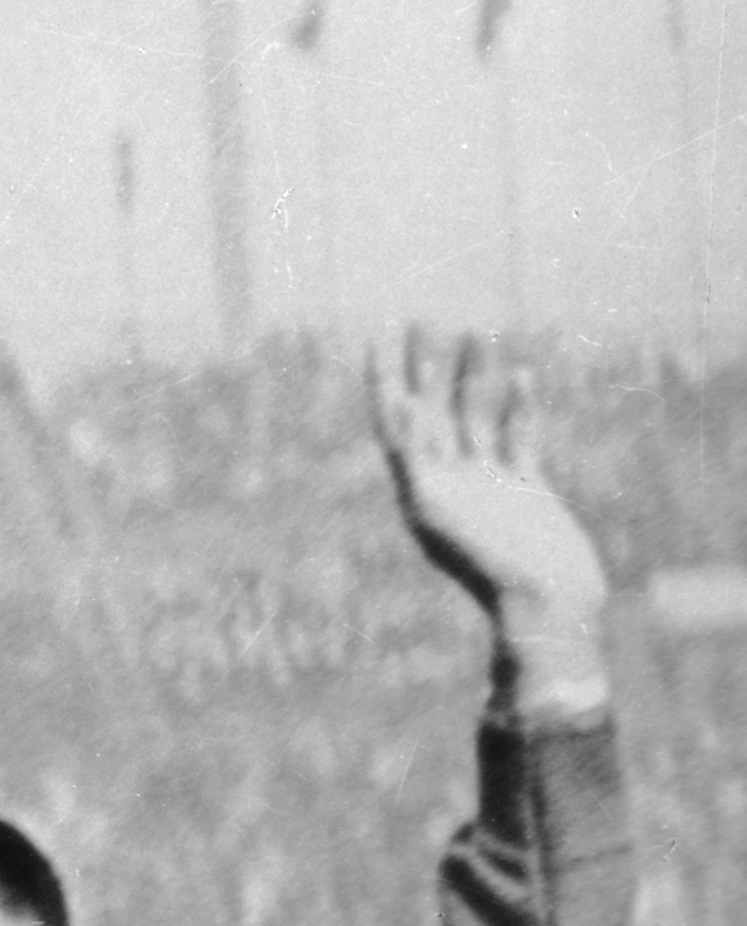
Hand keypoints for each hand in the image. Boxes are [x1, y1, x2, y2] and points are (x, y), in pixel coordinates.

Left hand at [368, 330, 610, 683]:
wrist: (546, 606)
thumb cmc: (491, 567)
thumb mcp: (441, 513)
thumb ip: (415, 464)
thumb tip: (396, 411)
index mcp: (418, 486)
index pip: (394, 418)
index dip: (385, 375)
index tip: (380, 334)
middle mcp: (447, 481)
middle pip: (432, 409)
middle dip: (427, 365)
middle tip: (425, 319)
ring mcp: (487, 484)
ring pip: (476, 417)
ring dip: (475, 376)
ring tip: (477, 333)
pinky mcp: (525, 489)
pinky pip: (517, 437)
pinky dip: (517, 407)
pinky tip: (520, 375)